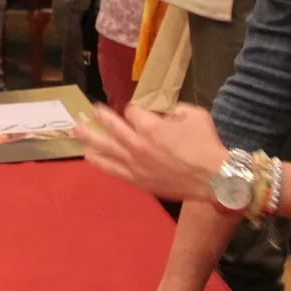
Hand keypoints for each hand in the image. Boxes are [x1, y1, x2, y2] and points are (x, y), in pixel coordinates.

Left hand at [74, 103, 224, 203]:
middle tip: (91, 111)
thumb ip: (175, 110)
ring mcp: (136, 164)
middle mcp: (138, 144)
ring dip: (90, 138)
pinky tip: (90, 157)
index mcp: (151, 127)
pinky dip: (101, 163)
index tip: (139, 111)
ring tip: (76, 131)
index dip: (135, 109)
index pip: (133, 111)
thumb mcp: (193, 114)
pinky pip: (114, 171)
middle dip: (101, 117)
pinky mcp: (138, 180)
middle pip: (112, 127)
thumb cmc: (206, 144)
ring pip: (106, 148)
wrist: (214, 178)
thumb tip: (165, 114)